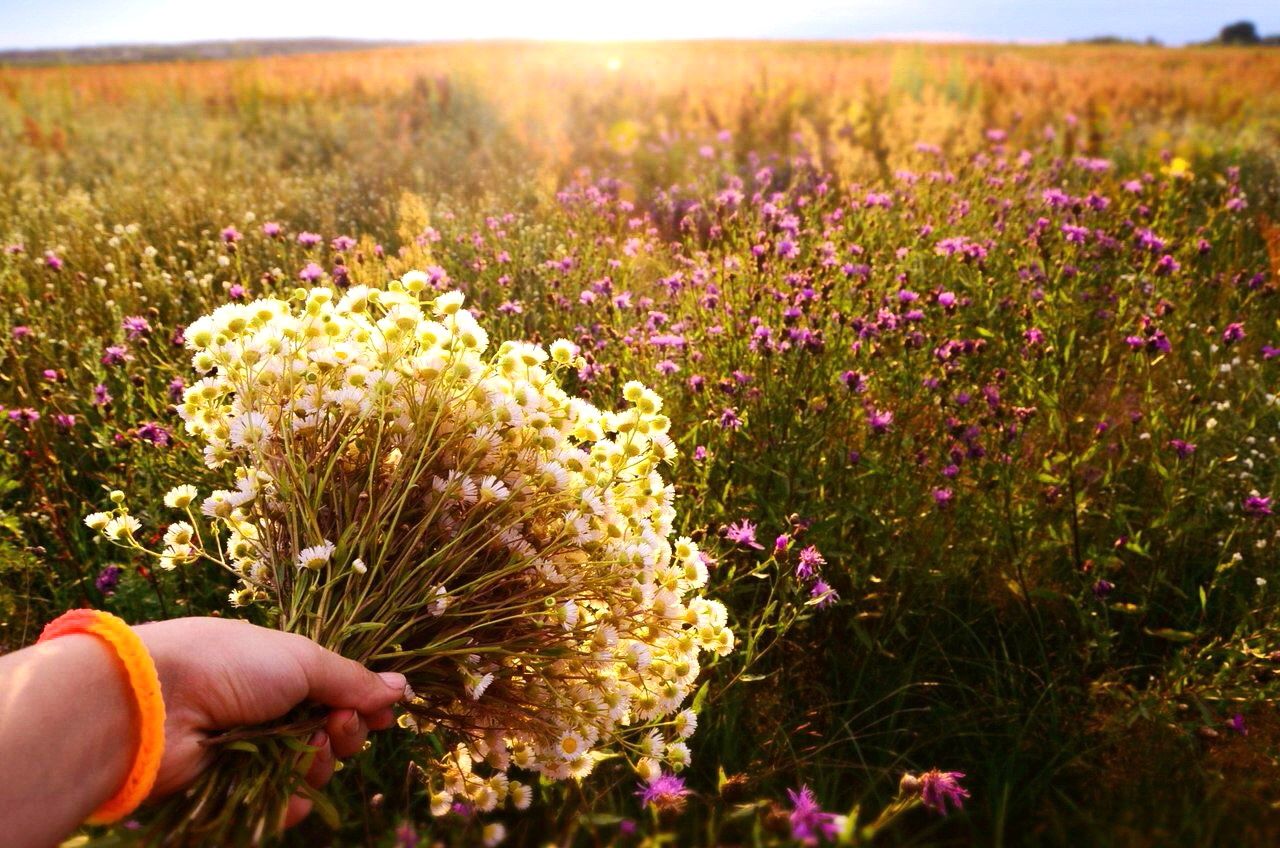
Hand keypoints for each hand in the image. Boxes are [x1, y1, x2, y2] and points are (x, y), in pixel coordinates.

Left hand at [135, 617, 405, 825]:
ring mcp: (249, 749)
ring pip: (308, 769)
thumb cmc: (229, 664)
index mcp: (281, 669)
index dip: (362, 703)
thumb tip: (401, 687)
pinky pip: (277, 804)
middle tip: (337, 725)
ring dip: (318, 763)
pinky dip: (291, 803)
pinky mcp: (230, 788)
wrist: (154, 703)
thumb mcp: (302, 659)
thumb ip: (352, 680)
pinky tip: (295, 796)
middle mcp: (267, 708)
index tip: (383, 713)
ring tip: (306, 750)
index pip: (336, 691)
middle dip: (345, 731)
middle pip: (329, 732)